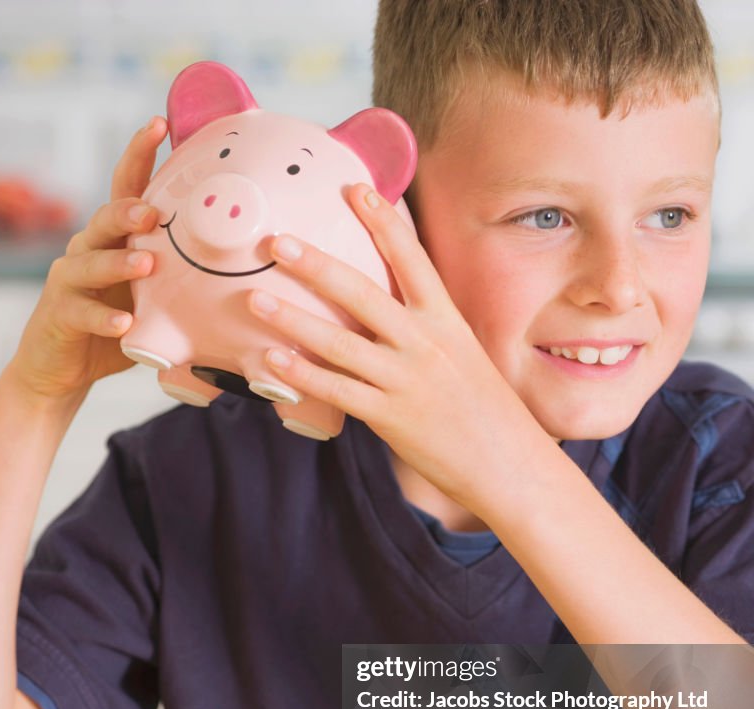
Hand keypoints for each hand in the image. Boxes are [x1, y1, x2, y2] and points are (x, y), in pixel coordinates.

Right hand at [9, 116, 167, 402]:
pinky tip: (124, 323)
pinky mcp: (61, 314)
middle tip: (153, 212)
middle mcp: (89, 248)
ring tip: (146, 265)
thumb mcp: (156, 297)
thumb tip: (249, 266)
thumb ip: (186, 278)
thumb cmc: (118, 325)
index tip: (158, 124)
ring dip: (119, 263)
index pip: (127, 189)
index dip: (140, 156)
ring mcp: (71, 280)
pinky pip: (83, 313)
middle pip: (107, 218)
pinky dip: (104, 318)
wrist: (64, 368)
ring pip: (91, 261)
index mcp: (116, 239)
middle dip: (129, 211)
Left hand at [246, 183, 522, 504]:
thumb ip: (427, 328)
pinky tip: (271, 361)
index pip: (412, 259)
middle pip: (363, 293)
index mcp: (446, 320)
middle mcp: (424, 343)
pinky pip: (337, 390)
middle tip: (278, 243)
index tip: (355, 189)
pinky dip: (302, 375)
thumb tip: (385, 309)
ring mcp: (405, 380)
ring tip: (255, 300)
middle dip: (317, 265)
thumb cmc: (485, 409)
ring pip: (339, 342)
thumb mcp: (464, 354)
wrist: (508, 463)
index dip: (383, 222)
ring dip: (294, 319)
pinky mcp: (389, 416)